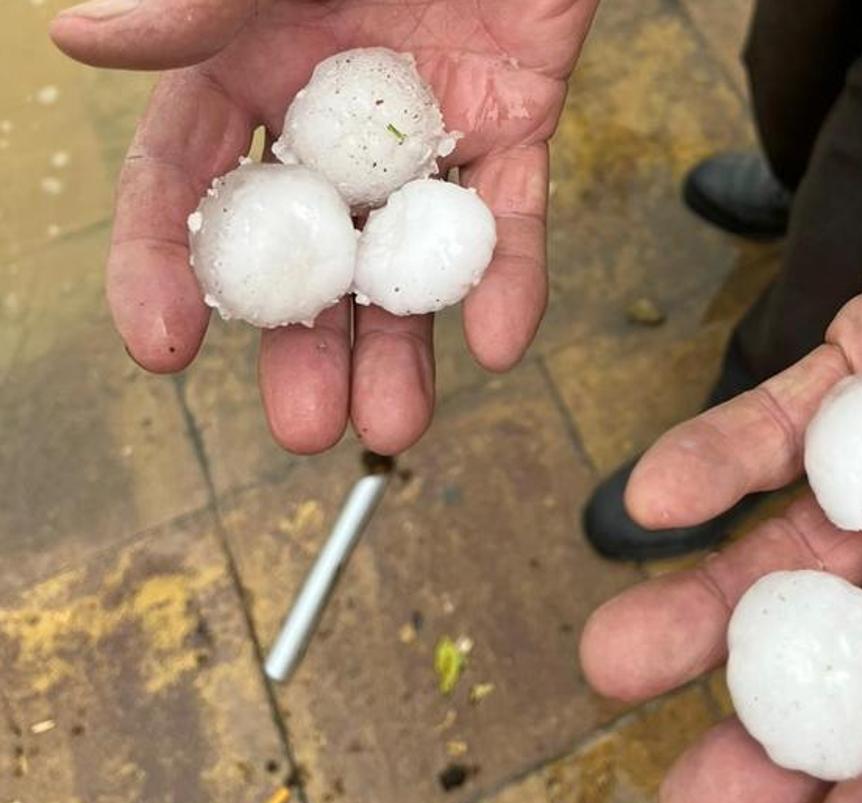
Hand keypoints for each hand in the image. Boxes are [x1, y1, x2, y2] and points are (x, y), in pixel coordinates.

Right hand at [50, 0, 596, 453]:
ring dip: (401, 348)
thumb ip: (200, 10)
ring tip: (394, 428)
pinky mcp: (514, 131)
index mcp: (247, 74)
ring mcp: (423, 137)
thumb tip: (76, 37)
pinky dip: (508, 277)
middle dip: (304, 348)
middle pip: (307, 259)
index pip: (188, 187)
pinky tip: (498, 341)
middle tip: (307, 430)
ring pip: (404, 260)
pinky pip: (510, 217)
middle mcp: (330, 123)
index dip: (163, 267)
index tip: (161, 348)